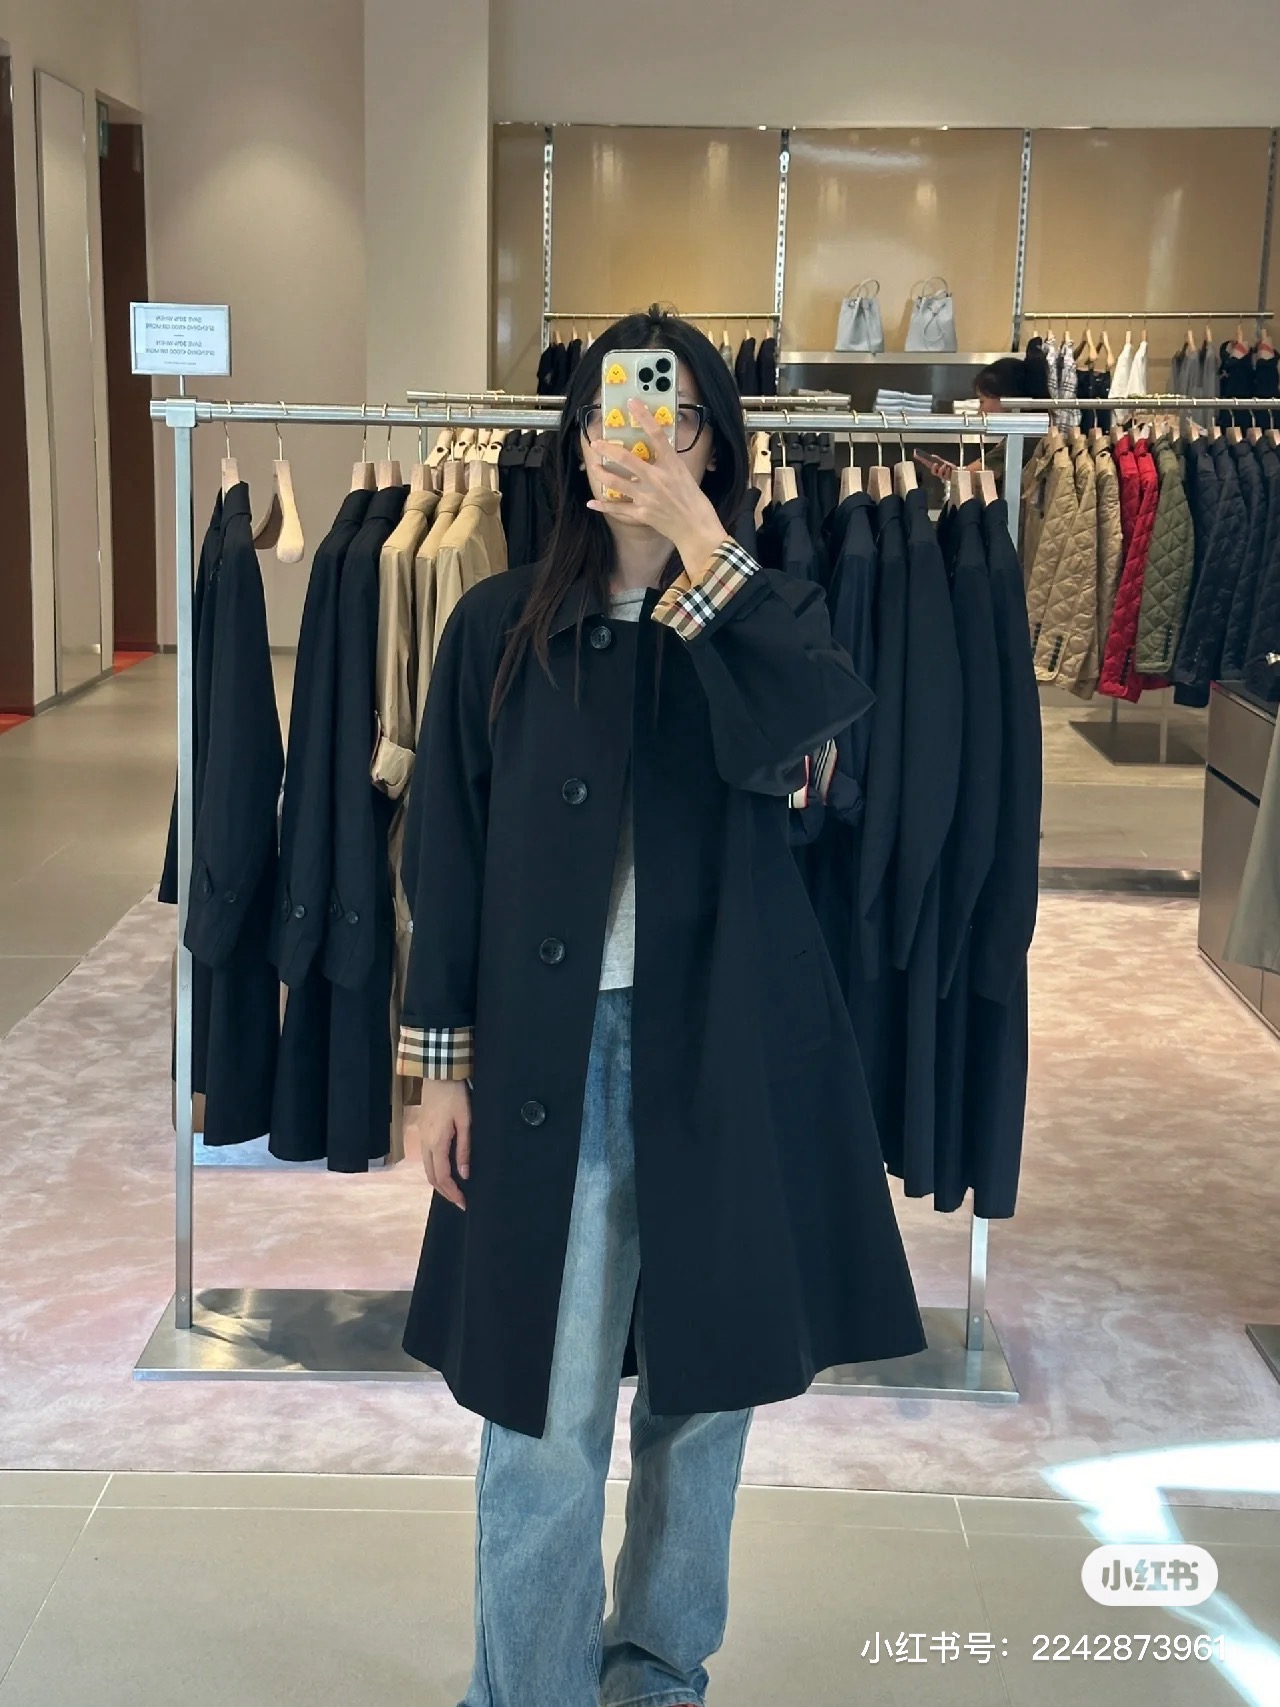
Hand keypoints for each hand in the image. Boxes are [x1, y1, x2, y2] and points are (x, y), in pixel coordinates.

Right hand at [411, 1079, 470, 1209]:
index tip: (464, 1203)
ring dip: (439, 1183)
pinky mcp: (422, 1133)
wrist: (438, 1075)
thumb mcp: (466, 1122)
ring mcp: (421, 1138)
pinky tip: (446, 1171)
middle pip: (431, 1177)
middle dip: (445, 1192)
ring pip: (427, 1169)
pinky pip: (426, 1159)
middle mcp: (425, 1144)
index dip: (452, 1193)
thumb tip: (464, 1174)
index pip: (442, 1177)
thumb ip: (464, 1149)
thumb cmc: (455, 1096)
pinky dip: (435, 1171)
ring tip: (454, 1190)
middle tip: (460, 1201)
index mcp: (437, 1143)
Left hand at [587, 399, 729, 571]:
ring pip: (617, 482)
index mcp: (672, 465)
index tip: (632, 403)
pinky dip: (603, 506)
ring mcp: (647, 497)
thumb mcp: (685, 475)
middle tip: (595, 442)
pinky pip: (618, 508)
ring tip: (593, 466)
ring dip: (602, 473)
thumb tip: (655, 452)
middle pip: (627, 459)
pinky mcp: (642, 513)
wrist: (696, 528)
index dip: (643, 416)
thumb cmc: (694, 501)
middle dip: (608, 449)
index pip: (656, 435)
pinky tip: (592, 502)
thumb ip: (668, 463)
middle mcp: (657, 479)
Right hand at [913, 449, 953, 479]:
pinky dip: (947, 471)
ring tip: (944, 465)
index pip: (928, 465)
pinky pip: (946, 475)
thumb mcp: (943, 462)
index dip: (924, 462)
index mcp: (935, 469)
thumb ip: (938, 459)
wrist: (957, 471)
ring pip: (940, 474)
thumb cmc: (949, 467)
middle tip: (935, 464)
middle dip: (933, 468)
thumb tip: (932, 456)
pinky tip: (948, 468)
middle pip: (933, 472)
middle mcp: (938, 473)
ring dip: (942, 469)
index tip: (921, 458)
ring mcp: (943, 476)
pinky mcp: (948, 478)